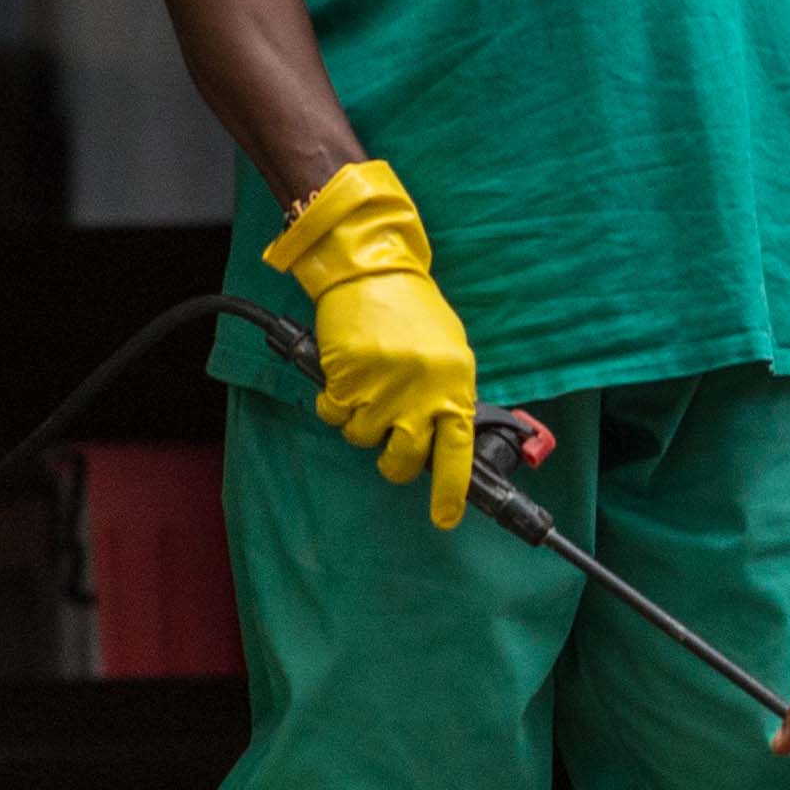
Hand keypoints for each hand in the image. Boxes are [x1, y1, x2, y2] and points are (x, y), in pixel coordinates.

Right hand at [264, 159, 485, 530]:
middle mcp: (422, 394)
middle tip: (389, 441)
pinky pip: (334, 414)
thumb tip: (442, 438)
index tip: (444, 518)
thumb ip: (446, 395)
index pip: (456, 452)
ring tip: (366, 386)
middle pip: (403, 461)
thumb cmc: (412, 311)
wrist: (372, 271)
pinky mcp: (347, 379)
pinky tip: (342, 377)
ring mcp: (383, 389)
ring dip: (358, 421)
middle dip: (393, 462)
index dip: (450, 492)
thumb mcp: (449, 352)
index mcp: (454, 386)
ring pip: (363, 439)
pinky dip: (332, 403)